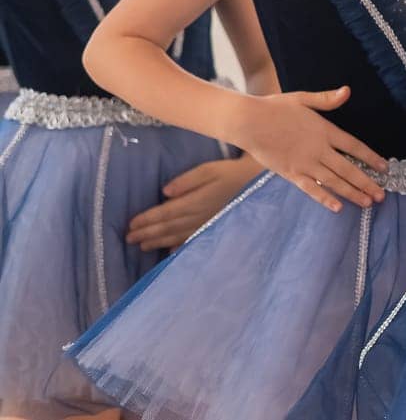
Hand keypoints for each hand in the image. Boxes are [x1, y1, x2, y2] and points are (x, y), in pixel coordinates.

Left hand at [126, 155, 263, 250]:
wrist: (260, 184)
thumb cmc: (233, 173)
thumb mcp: (210, 169)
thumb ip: (187, 181)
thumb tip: (165, 192)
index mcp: (195, 202)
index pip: (164, 213)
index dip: (146, 220)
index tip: (130, 225)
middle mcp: (198, 218)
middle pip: (167, 228)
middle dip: (147, 233)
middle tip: (129, 239)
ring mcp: (206, 226)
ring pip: (177, 237)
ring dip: (158, 242)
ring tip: (142, 246)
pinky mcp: (214, 230)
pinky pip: (192, 242)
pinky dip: (178, 249)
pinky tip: (169, 254)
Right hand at [225, 87, 387, 211]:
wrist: (248, 122)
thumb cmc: (275, 108)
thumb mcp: (303, 99)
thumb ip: (327, 99)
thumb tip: (347, 91)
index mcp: (324, 130)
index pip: (354, 146)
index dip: (370, 157)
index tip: (384, 168)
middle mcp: (318, 150)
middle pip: (348, 169)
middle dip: (367, 183)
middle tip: (381, 195)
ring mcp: (305, 163)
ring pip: (334, 181)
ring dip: (352, 193)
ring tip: (367, 202)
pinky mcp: (291, 173)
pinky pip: (312, 189)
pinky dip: (325, 198)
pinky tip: (338, 208)